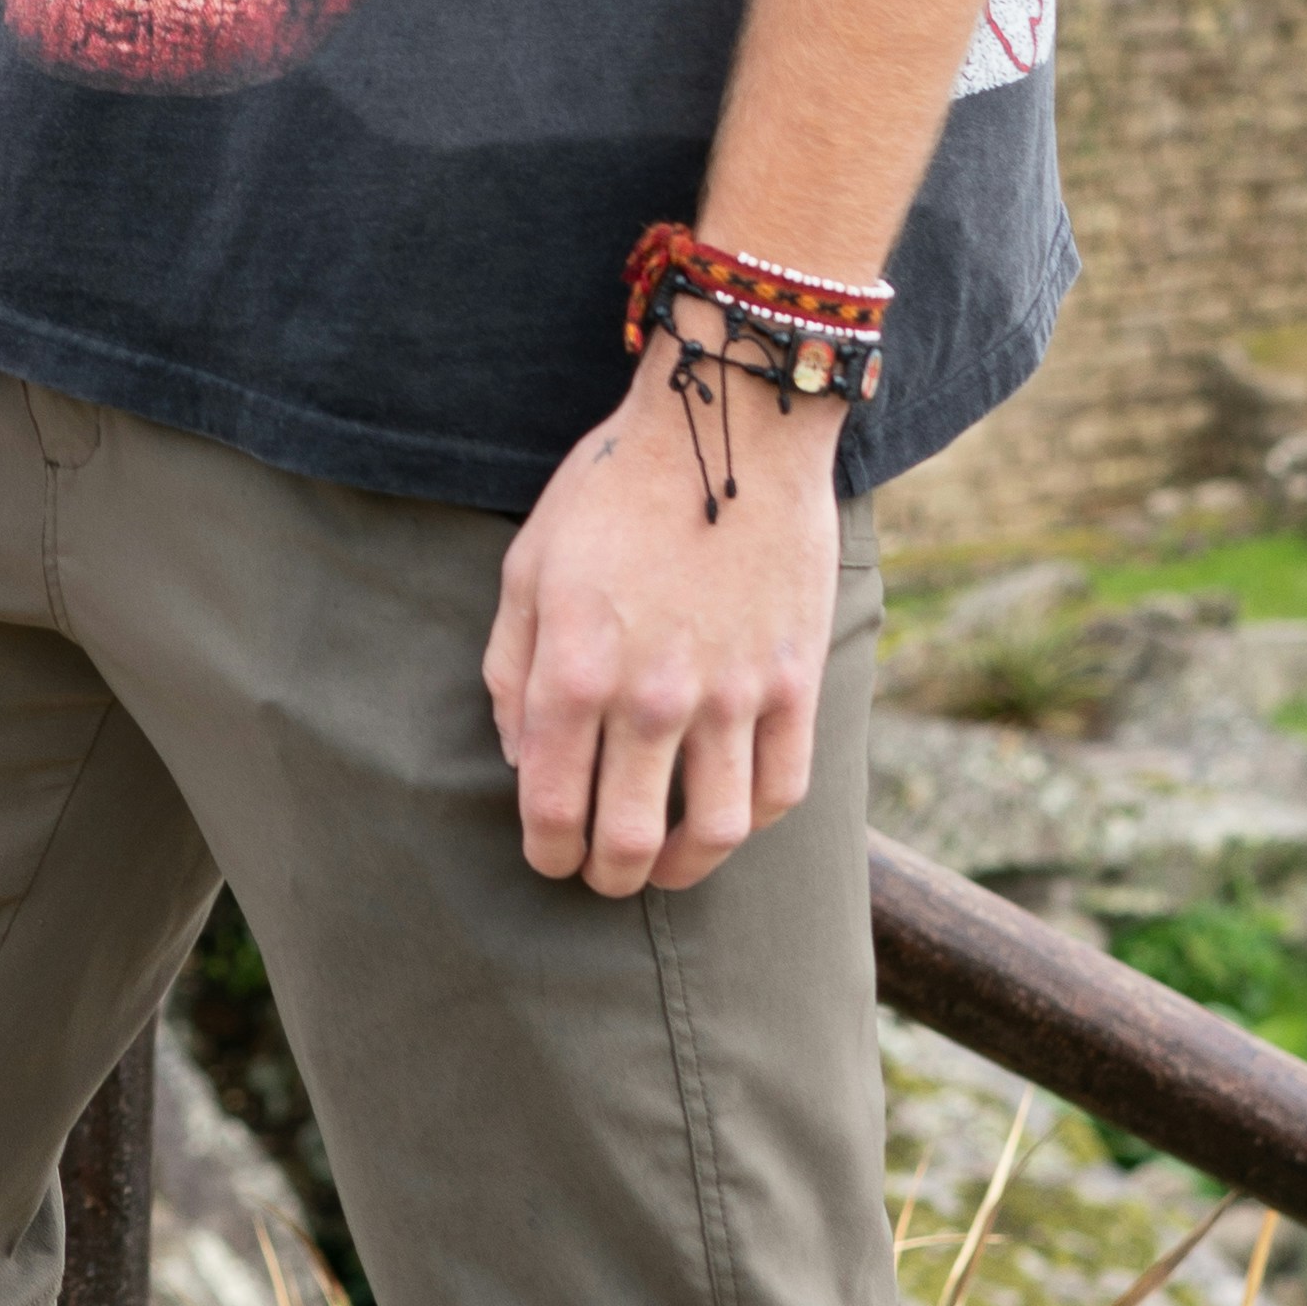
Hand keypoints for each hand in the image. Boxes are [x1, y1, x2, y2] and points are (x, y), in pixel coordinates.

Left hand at [480, 376, 839, 892]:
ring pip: (713, 834)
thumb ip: (511, 668)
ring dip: (681, 868)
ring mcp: (733, 693)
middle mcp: (653, 694)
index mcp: (575, 666)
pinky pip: (780, 789)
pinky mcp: (795, 682)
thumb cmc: (614, 490)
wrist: (729, 429)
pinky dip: (751, 821)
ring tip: (663, 863)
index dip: (544, 849)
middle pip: (626, 840)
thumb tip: (519, 756)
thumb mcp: (528, 564)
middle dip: (604, 876)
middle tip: (599, 875)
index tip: (547, 854)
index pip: (550, 804)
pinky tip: (725, 813)